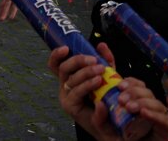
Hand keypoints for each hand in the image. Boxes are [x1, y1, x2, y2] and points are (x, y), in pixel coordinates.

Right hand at [48, 44, 167, 140]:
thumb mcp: (107, 77)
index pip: (56, 64)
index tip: (66, 47)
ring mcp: (66, 96)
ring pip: (70, 79)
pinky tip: (98, 81)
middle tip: (93, 60)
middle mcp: (65, 86)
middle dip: (77, 61)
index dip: (57, 54)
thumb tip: (101, 44)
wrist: (111, 123)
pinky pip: (76, 92)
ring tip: (100, 70)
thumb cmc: (107, 99)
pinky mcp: (71, 106)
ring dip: (85, 72)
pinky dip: (87, 85)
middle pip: (63, 68)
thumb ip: (106, 61)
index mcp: (69, 77)